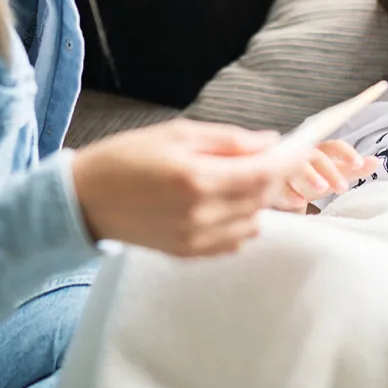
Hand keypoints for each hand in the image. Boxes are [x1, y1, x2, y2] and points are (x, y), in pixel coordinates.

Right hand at [72, 119, 312, 256]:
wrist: (85, 199)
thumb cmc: (127, 157)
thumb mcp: (177, 133)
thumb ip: (227, 140)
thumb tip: (270, 142)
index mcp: (197, 179)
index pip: (262, 173)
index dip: (288, 161)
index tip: (302, 148)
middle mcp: (201, 214)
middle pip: (262, 198)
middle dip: (274, 177)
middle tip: (272, 157)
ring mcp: (196, 239)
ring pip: (254, 222)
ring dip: (258, 200)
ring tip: (239, 179)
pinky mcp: (189, 254)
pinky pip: (235, 242)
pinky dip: (241, 222)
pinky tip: (225, 203)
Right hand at [271, 139, 378, 212]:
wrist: (281, 186)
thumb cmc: (313, 177)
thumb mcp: (334, 173)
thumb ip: (353, 168)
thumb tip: (378, 161)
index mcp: (320, 150)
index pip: (335, 146)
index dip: (347, 153)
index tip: (359, 164)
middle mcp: (303, 155)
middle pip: (317, 156)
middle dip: (330, 171)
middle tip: (343, 188)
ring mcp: (287, 167)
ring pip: (298, 167)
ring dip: (311, 176)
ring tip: (323, 190)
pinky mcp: (275, 181)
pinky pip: (281, 185)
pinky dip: (291, 193)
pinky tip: (300, 202)